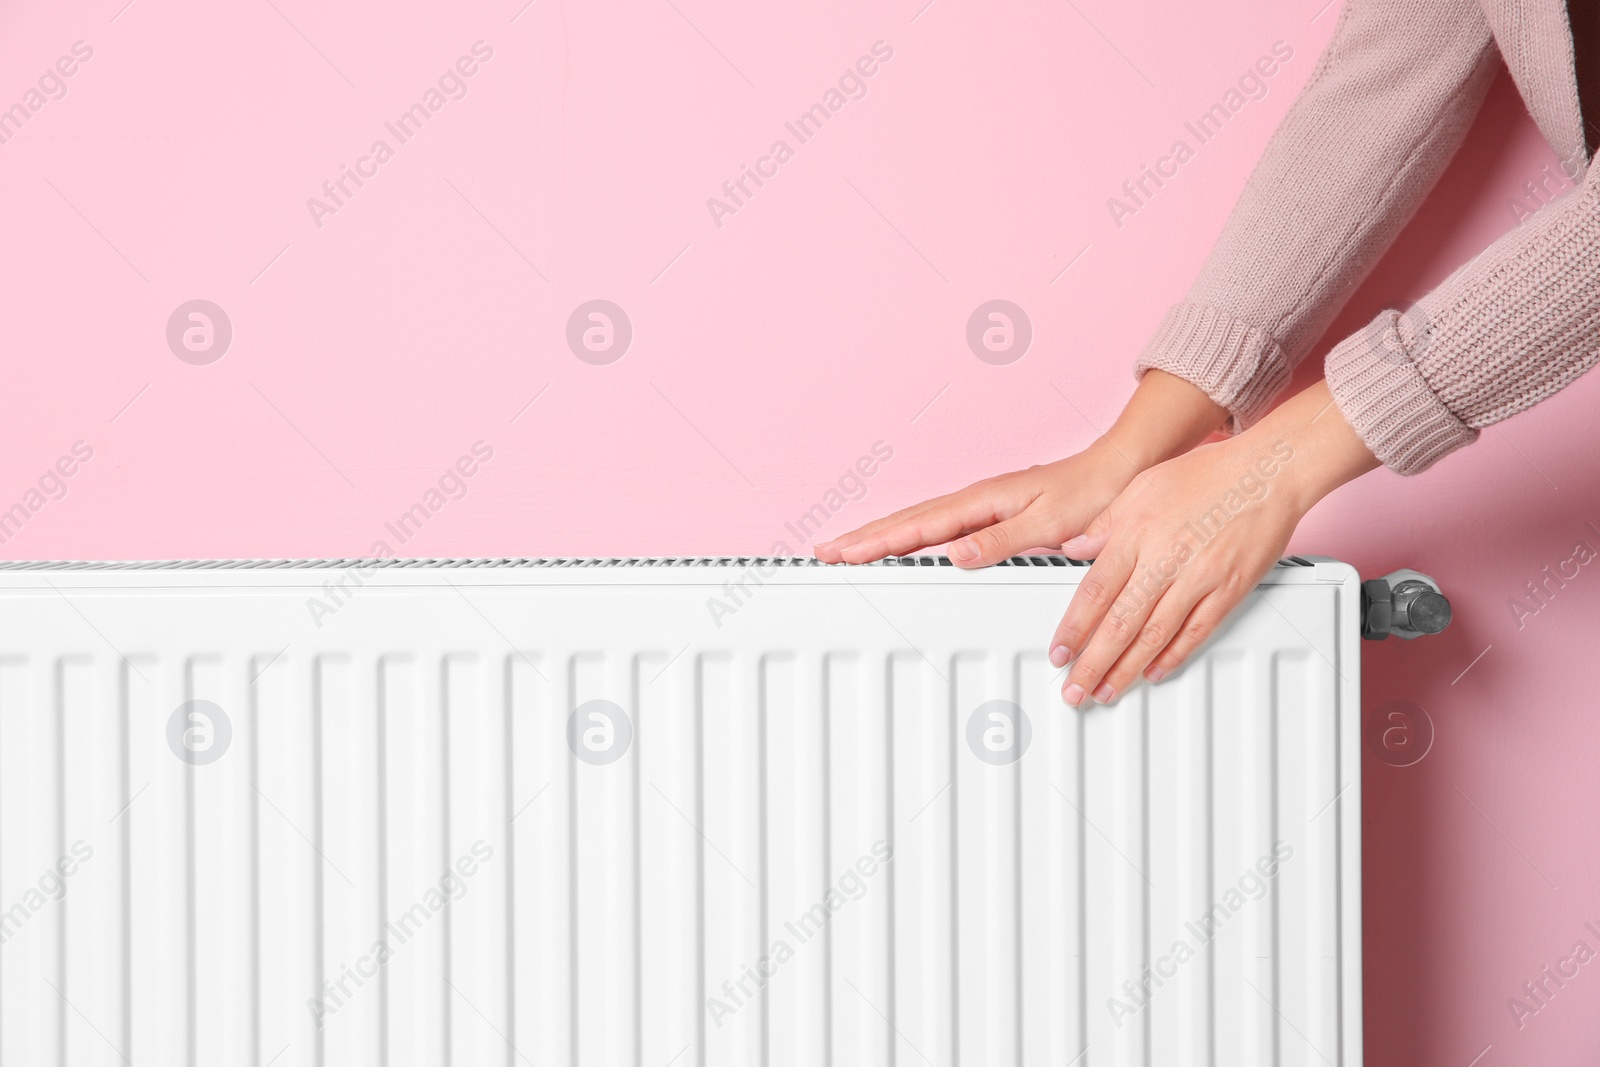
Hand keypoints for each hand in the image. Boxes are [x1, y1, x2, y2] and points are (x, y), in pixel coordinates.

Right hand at [815, 441, 1142, 565]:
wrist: (1116, 472)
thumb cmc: (1090, 495)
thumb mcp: (1049, 525)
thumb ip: (1000, 541)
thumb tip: (953, 554)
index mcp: (983, 501)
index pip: (918, 526)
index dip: (878, 540)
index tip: (845, 552)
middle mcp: (975, 500)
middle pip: (905, 519)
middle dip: (863, 535)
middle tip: (825, 550)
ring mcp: (979, 505)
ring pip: (917, 520)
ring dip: (879, 533)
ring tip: (847, 547)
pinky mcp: (989, 512)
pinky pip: (936, 523)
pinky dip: (908, 532)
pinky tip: (900, 542)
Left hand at [1052, 379, 1379, 705]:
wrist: (1267, 473)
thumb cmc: (1207, 474)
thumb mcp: (1142, 485)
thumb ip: (1105, 522)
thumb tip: (1074, 549)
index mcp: (1137, 532)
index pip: (1095, 591)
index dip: (1074, 628)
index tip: (1059, 652)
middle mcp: (1165, 558)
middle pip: (1120, 622)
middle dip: (1093, 663)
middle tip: (1075, 689)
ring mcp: (1199, 578)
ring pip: (1155, 634)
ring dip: (1126, 669)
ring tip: (1107, 691)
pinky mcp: (1230, 589)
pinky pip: (1196, 631)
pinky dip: (1173, 656)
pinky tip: (1153, 673)